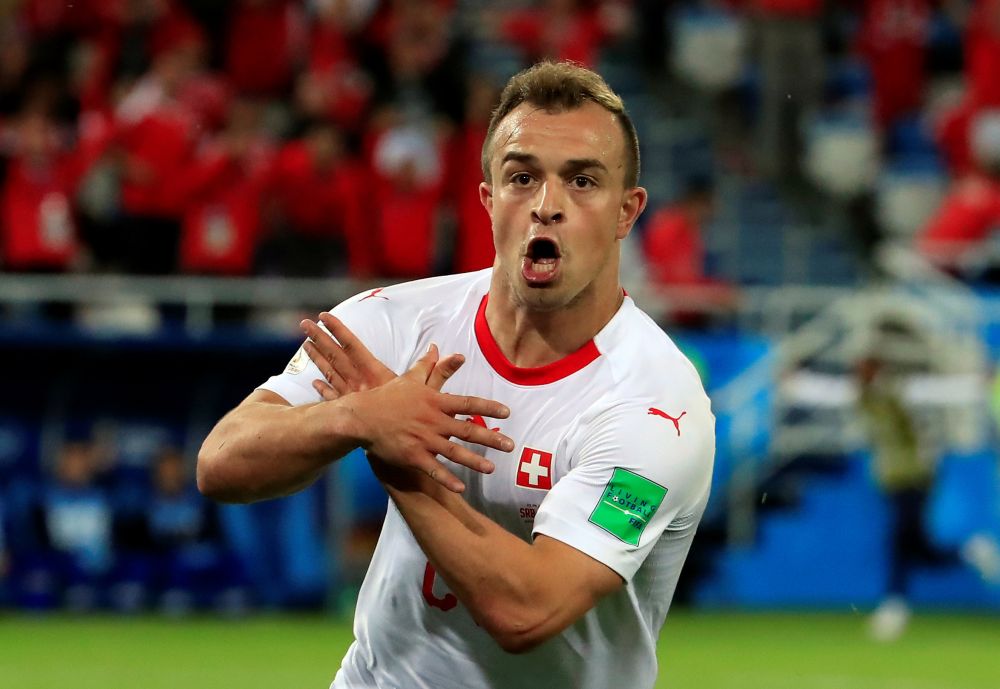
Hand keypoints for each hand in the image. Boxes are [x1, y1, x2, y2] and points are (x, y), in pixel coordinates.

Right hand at [300, 314, 512, 492]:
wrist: (363, 416)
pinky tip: (461, 488)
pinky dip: (447, 479)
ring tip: (491, 468)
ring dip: (474, 461)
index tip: (507, 412)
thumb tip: (439, 348)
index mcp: (435, 402)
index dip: (488, 408)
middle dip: (491, 439)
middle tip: (511, 446)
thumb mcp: (410, 379)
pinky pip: (433, 469)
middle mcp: (433, 421)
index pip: (468, 404)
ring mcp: (423, 439)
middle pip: (467, 430)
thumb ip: (429, 366)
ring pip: (454, 452)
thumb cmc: (388, 397)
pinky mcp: (412, 456)